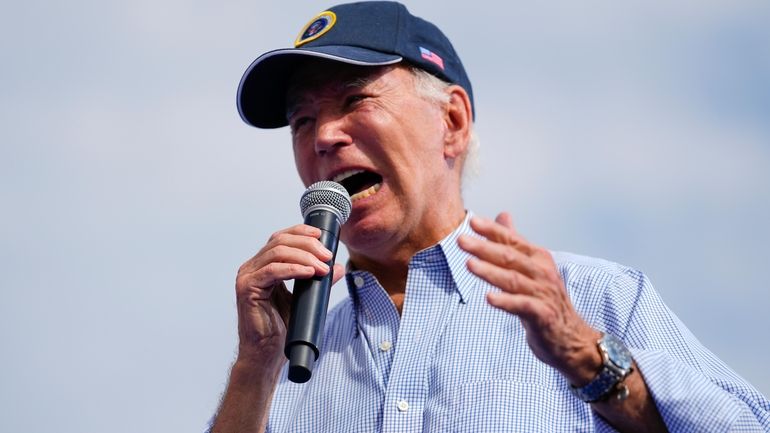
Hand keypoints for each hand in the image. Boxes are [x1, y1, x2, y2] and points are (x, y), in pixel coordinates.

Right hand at [234, 224, 344, 373]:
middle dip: (307, 244)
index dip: (301, 232)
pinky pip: (272, 270)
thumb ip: (319, 281)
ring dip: (304, 256)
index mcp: (263, 266)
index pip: (280, 238)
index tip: (322, 236)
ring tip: (322, 267)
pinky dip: (293, 268)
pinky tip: (309, 273)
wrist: (268, 354)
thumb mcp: (305, 298)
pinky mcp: (247, 289)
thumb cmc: (282, 328)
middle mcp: (252, 267)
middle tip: (327, 255)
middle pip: (280, 241)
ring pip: (277, 252)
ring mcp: (247, 277)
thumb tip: (338, 267)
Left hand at [457, 212, 601, 384]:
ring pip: (513, 279)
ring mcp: (543, 293)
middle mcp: (542, 272)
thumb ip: (515, 242)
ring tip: (469, 265)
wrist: (571, 337)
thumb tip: (503, 214)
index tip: (472, 221)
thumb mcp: (532, 267)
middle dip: (484, 248)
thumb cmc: (545, 299)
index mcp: (538, 257)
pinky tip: (489, 298)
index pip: (512, 240)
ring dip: (490, 272)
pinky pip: (522, 306)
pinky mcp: (543, 315)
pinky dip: (506, 301)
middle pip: (509, 257)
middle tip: (461, 241)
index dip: (492, 230)